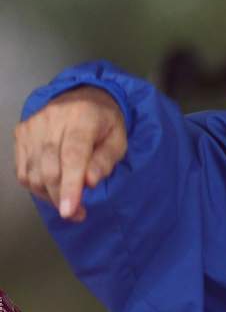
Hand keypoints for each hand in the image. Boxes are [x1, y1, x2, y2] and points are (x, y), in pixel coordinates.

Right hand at [13, 86, 126, 221]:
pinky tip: (52, 190)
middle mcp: (53, 118)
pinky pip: (22, 170)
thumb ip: (106, 160)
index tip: (69, 211)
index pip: (73, 155)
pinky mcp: (21, 133)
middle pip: (50, 167)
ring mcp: (33, 125)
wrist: (84, 97)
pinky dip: (36, 186)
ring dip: (48, 195)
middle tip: (76, 213)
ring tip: (67, 203)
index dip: (70, 186)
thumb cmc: (104, 122)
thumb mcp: (118, 140)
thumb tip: (89, 182)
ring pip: (33, 172)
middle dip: (61, 197)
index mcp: (83, 116)